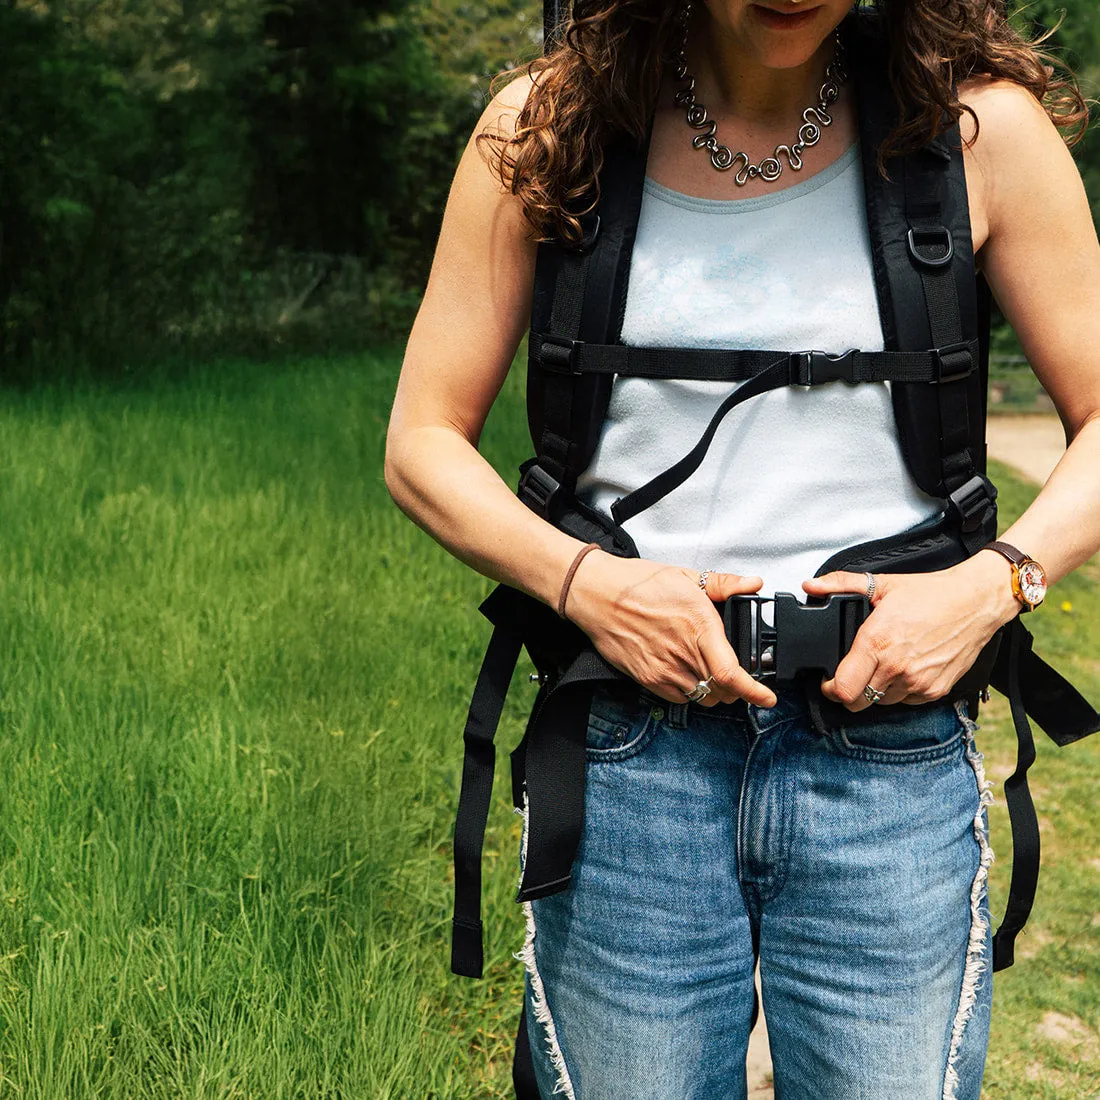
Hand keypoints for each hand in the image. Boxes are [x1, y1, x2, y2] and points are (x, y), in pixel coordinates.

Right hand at [565, 551, 777, 707]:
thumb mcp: (685, 576)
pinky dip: (690, 692)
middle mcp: (682, 652)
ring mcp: (663, 669)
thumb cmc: (638, 583)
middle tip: (737, 676)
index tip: (767, 697)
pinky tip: (686, 672)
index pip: (731, 672)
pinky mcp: (647, 678)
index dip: (754, 692)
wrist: (597, 594)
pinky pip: (679, 698)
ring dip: (713, 691)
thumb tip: (752, 583)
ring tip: (710, 673)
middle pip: (721, 690)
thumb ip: (723, 583)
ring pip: (703, 697)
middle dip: (736, 688)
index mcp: (698, 625)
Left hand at [801, 554, 1020, 710]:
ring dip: (876, 690)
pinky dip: (901, 690)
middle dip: (849, 693)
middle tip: (851, 676)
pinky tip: (904, 668)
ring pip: (882, 702)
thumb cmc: (931, 593)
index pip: (843, 689)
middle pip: (858, 702)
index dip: (830, 688)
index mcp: (877, 643)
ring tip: (882, 666)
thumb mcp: (882, 584)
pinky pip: (908, 701)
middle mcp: (896, 667)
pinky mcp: (936, 690)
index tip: (829, 680)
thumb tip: (811, 586)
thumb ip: (841, 584)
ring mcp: (918, 682)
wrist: (976, 602)